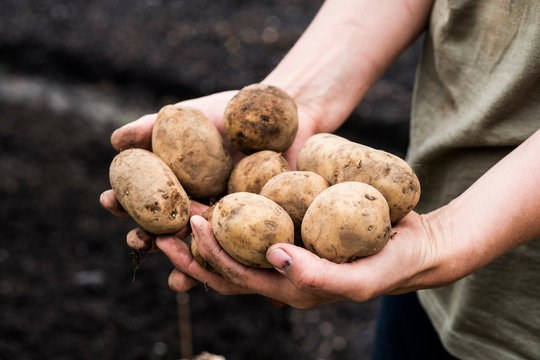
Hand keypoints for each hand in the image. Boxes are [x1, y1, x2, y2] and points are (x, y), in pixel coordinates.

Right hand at [99, 88, 320, 289]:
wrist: (285, 114)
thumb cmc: (232, 112)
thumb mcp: (190, 116)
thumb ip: (153, 126)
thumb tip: (114, 141)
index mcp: (176, 183)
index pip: (143, 197)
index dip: (123, 202)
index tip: (108, 200)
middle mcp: (195, 205)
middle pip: (165, 229)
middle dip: (148, 239)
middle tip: (138, 240)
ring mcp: (224, 219)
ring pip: (200, 247)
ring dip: (185, 265)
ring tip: (175, 277)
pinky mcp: (253, 226)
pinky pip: (239, 249)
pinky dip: (228, 264)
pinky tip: (219, 273)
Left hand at [158, 211, 451, 308]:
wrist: (412, 246)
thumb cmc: (389, 263)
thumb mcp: (358, 276)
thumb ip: (317, 276)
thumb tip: (272, 257)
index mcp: (287, 288)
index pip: (235, 276)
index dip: (207, 253)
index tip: (188, 221)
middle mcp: (277, 273)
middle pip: (221, 263)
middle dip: (186, 246)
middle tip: (158, 220)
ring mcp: (281, 252)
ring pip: (231, 242)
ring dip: (199, 228)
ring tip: (173, 203)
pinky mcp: (290, 229)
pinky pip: (252, 221)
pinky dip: (229, 209)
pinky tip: (213, 189)